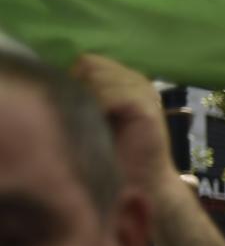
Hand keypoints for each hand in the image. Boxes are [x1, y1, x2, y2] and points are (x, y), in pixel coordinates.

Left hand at [71, 54, 177, 194]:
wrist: (142, 183)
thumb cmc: (116, 154)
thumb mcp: (95, 117)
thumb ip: (84, 94)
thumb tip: (57, 80)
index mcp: (124, 80)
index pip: (88, 62)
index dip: (76, 80)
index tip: (76, 108)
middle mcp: (136, 80)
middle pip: (90, 64)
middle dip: (81, 88)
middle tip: (86, 116)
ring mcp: (144, 91)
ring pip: (97, 76)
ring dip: (89, 99)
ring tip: (95, 123)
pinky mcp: (146, 107)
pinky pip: (110, 94)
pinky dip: (100, 109)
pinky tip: (103, 127)